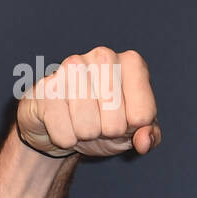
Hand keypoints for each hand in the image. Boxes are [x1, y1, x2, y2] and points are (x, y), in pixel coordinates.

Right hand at [16, 47, 159, 157]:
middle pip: (115, 122)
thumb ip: (151, 136)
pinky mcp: (46, 86)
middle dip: (108, 132)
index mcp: (133, 64)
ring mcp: (71, 66)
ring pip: (88, 127)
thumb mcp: (134, 130)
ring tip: (81, 120)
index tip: (124, 119)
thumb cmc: (105, 121)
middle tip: (100, 121)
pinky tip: (61, 121)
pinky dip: (65, 139)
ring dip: (85, 135)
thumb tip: (144, 141)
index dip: (132, 128)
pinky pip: (64, 133)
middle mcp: (104, 56)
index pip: (143, 115)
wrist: (63, 123)